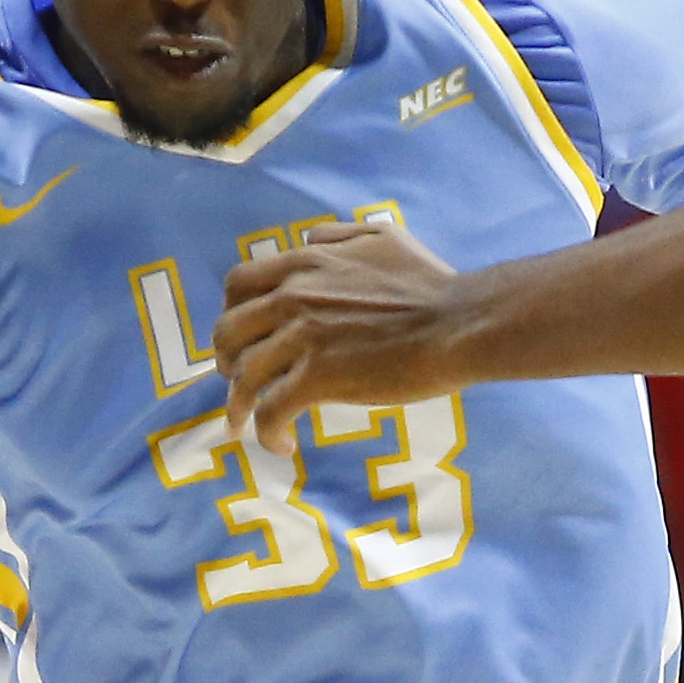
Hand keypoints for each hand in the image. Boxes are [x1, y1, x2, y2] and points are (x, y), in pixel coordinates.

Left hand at [216, 222, 466, 457]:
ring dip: (237, 406)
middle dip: (226, 360)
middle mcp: (293, 296)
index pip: (238, 283)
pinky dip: (268, 432)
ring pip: (244, 376)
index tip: (242, 335)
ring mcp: (303, 338)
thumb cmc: (430, 283)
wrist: (458, 322)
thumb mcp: (381, 237)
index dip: (231, 312)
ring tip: (244, 426)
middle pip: (227, 331)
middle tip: (238, 381)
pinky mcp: (318, 377)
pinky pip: (272, 411)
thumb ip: (338, 237)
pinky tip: (283, 445)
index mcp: (305, 263)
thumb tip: (307, 241)